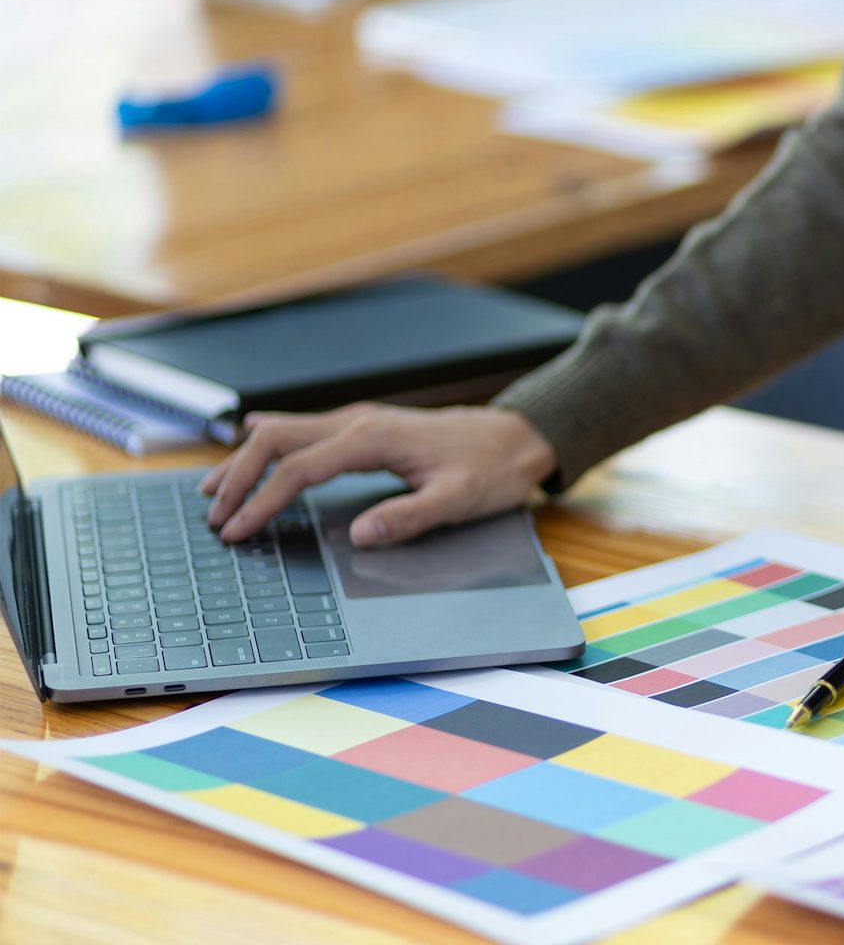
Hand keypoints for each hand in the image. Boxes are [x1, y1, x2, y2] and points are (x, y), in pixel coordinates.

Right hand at [202, 404, 555, 546]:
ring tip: (214, 490)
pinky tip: (249, 438)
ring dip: (246, 459)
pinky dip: (270, 439)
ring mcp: (360, 420)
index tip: (238, 530)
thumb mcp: (458, 501)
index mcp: (374, 440)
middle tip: (214, 515)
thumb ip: (409, 517)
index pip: (299, 470)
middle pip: (276, 440)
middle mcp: (359, 422)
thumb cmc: (491, 471)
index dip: (262, 501)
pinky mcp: (365, 426)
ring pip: (285, 430)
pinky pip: (305, 427)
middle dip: (238, 476)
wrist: (516, 438)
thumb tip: (359, 535)